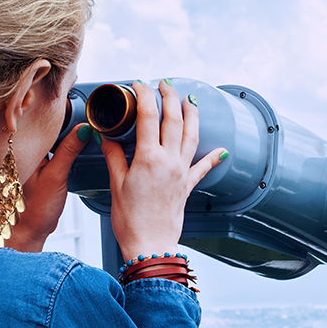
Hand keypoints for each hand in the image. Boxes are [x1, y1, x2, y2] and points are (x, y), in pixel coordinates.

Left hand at [6, 123, 89, 252]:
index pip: (39, 122)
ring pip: (48, 138)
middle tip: (82, 118)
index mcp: (21, 149)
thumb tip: (84, 129)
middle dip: (62, 122)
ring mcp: (29, 159)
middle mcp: (22, 151)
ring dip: (61, 134)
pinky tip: (71, 147)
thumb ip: (69, 151)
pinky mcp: (37, 167)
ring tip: (79, 130)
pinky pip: (50, 150)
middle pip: (44, 128)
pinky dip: (61, 147)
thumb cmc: (36, 208)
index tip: (76, 107)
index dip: (57, 113)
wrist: (30, 230)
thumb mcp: (56, 176)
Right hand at [100, 79, 225, 260]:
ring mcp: (181, 172)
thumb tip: (105, 136)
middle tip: (165, 83)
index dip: (144, 95)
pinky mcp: (188, 186)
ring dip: (192, 115)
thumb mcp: (116, 184)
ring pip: (192, 136)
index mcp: (148, 157)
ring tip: (190, 100)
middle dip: (170, 97)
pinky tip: (221, 150)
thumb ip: (113, 156)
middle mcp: (169, 161)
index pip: (148, 116)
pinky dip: (213, 157)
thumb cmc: (130, 219)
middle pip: (174, 119)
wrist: (150, 244)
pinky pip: (203, 167)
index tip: (138, 84)